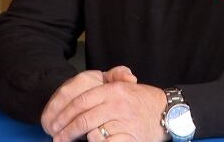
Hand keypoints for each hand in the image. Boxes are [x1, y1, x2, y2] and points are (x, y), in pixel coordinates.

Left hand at [41, 66, 167, 141]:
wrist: (168, 112)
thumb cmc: (143, 100)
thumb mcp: (125, 86)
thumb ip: (105, 87)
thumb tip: (79, 99)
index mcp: (113, 90)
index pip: (81, 100)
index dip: (65, 113)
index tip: (56, 122)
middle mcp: (117, 103)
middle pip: (83, 118)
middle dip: (66, 130)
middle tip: (56, 137)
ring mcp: (123, 120)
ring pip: (91, 131)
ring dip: (76, 139)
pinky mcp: (129, 136)